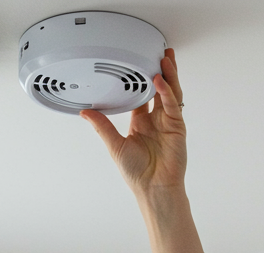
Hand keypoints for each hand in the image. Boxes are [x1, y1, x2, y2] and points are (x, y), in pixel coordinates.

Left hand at [80, 49, 186, 198]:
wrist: (153, 189)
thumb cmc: (136, 173)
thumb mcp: (114, 145)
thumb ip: (102, 126)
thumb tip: (85, 112)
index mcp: (141, 123)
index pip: (142, 95)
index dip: (140, 79)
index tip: (137, 63)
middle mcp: (156, 120)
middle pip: (160, 89)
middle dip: (161, 71)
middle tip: (158, 53)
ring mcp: (169, 122)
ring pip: (170, 92)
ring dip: (168, 75)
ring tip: (164, 58)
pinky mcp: (177, 127)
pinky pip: (172, 105)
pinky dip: (166, 92)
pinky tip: (159, 80)